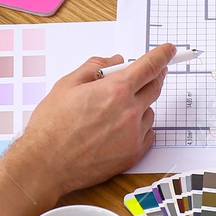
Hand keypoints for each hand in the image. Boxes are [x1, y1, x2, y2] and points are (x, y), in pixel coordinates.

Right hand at [14, 44, 175, 195]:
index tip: (169, 50)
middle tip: (144, 76)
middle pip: (155, 87)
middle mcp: (130, 112)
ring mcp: (134, 135)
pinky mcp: (133, 154)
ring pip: (149, 112)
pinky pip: (147, 134)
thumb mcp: (67, 85)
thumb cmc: (52, 127)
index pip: (150, 66)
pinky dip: (138, 128)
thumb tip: (114, 60)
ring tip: (113, 112)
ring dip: (139, 105)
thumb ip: (94, 67)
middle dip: (153, 77)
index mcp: (115, 90)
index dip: (162, 55)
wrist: (46, 164)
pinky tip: (118, 130)